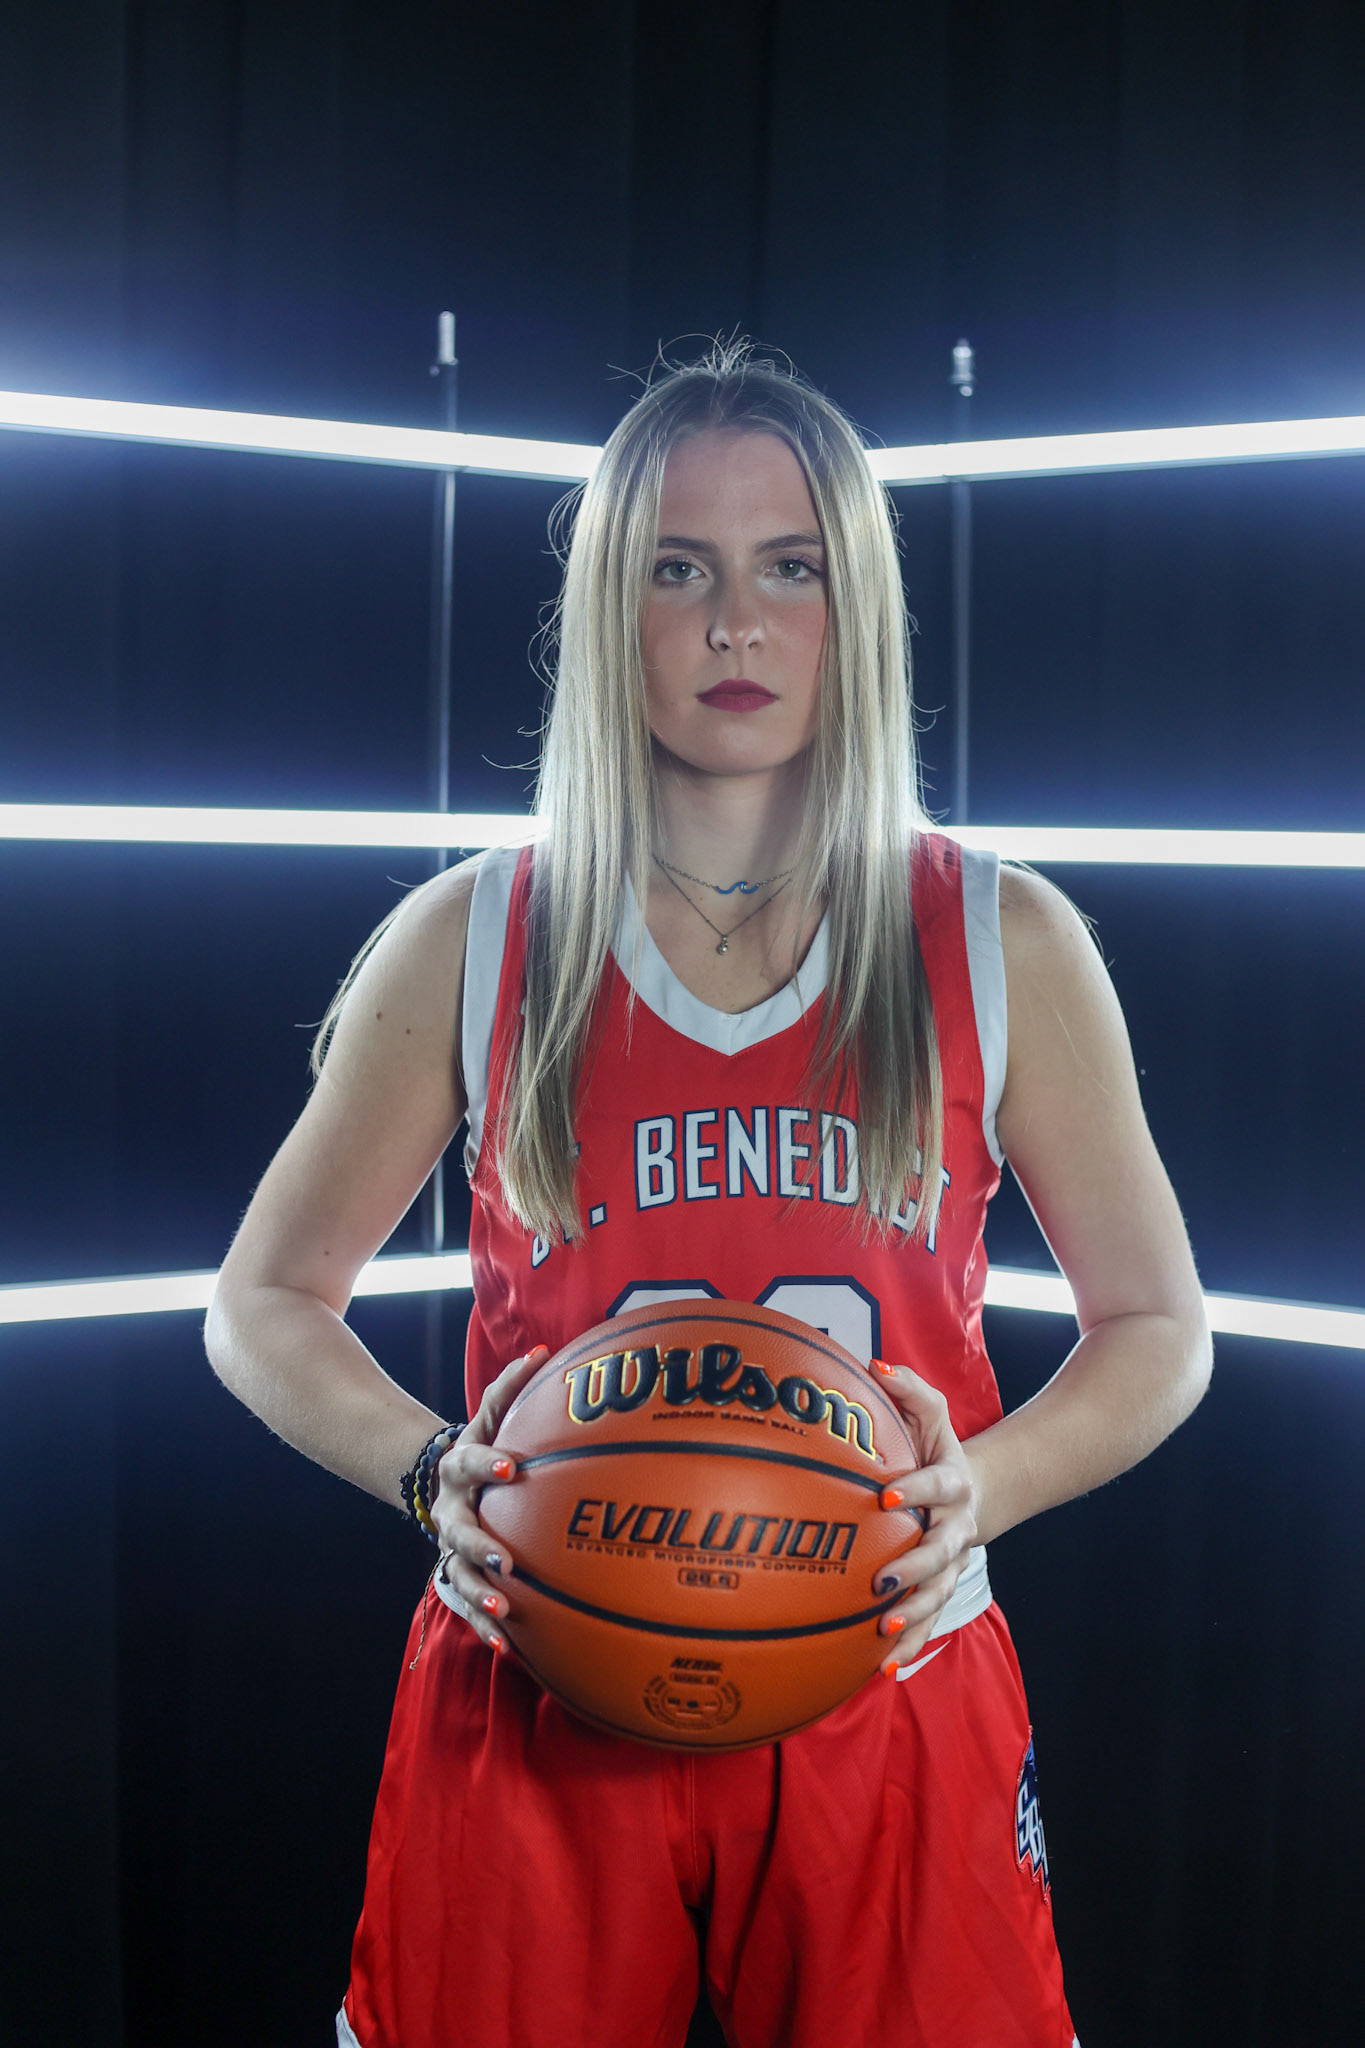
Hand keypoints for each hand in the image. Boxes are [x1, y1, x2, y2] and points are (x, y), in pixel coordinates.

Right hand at [429, 1344, 549, 1654]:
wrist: (437, 1480)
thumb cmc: (481, 1446)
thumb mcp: (488, 1417)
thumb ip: (509, 1387)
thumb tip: (541, 1350)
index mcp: (459, 1467)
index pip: (470, 1461)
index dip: (488, 1463)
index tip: (513, 1467)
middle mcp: (450, 1509)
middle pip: (457, 1530)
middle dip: (479, 1545)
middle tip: (505, 1560)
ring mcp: (450, 1546)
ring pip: (457, 1573)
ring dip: (479, 1593)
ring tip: (503, 1610)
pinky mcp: (458, 1574)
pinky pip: (469, 1604)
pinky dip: (485, 1626)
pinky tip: (508, 1648)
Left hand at [866, 1359, 979, 1671]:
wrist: (976, 1492)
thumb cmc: (937, 1449)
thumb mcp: (930, 1414)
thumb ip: (907, 1388)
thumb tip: (874, 1364)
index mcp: (953, 1483)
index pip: (937, 1486)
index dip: (916, 1491)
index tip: (886, 1497)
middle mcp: (956, 1528)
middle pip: (941, 1552)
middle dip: (914, 1568)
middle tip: (882, 1579)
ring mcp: (951, 1563)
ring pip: (938, 1595)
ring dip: (914, 1616)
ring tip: (884, 1633)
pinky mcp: (940, 1588)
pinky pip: (928, 1620)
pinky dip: (910, 1644)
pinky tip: (885, 1670)